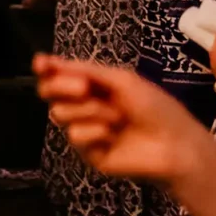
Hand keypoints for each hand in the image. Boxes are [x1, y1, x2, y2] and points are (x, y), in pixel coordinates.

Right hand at [33, 53, 211, 182]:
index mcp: (94, 86)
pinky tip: (113, 135)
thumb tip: (51, 62)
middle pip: (50, 93)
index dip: (47, 68)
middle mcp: (86, 106)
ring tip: (117, 117)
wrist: (175, 144)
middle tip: (83, 88)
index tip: (41, 63)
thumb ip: (86, 71)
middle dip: (62, 86)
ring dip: (89, 110)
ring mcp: (87, 130)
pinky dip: (94, 131)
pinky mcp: (90, 153)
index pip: (60, 74)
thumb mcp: (121, 81)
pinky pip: (76, 135)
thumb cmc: (155, 107)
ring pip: (60, 113)